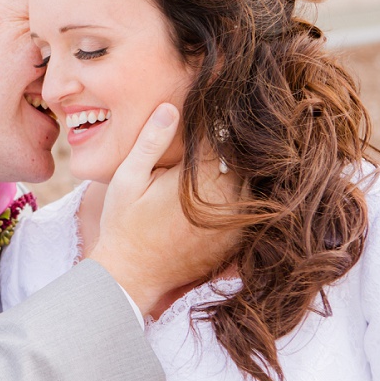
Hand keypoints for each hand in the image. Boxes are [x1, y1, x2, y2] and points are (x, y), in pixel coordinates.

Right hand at [89, 103, 239, 312]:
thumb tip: (170, 107)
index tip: (218, 103)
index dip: (220, 119)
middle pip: (246, 159)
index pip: (223, 138)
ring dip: (246, 166)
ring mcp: (235, 224)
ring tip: (236, 147)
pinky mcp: (236, 240)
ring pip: (255, 182)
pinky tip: (230, 184)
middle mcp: (225, 202)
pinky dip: (247, 193)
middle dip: (236, 142)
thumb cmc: (123, 225)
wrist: (132, 277)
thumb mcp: (127, 179)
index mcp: (200, 182)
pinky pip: (252, 208)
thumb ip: (150, 142)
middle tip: (234, 120)